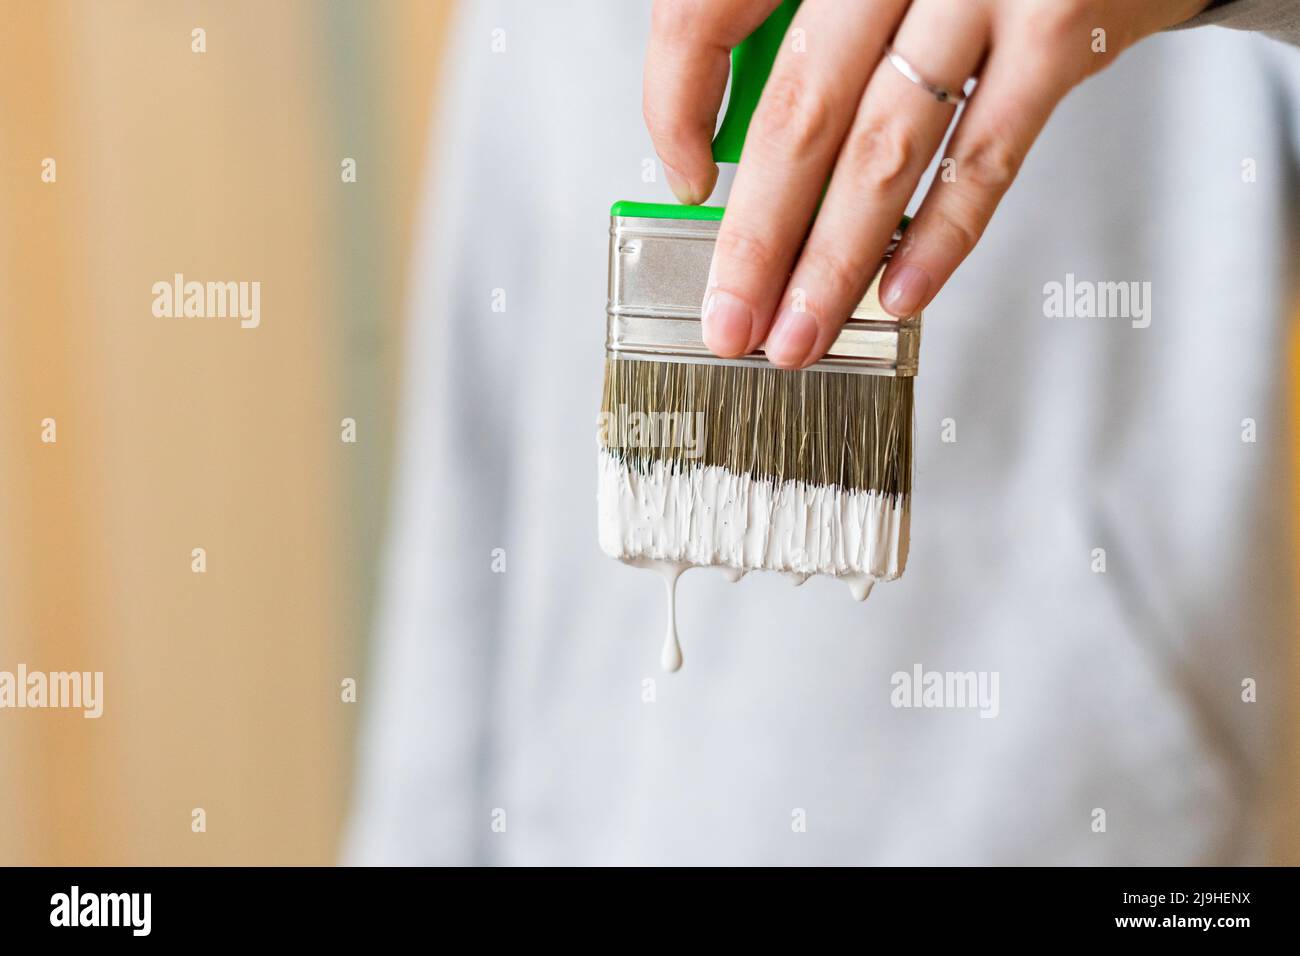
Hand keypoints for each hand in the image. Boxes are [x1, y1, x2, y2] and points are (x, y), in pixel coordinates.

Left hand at [644, 0, 1209, 366]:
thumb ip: (819, 27)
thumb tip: (752, 150)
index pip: (709, 12)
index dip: (677, 107)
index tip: (685, 181)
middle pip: (798, 110)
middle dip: (757, 237)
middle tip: (732, 317)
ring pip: (882, 148)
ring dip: (834, 261)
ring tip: (800, 331)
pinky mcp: (1059, 24)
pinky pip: (985, 154)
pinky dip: (938, 236)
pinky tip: (897, 293)